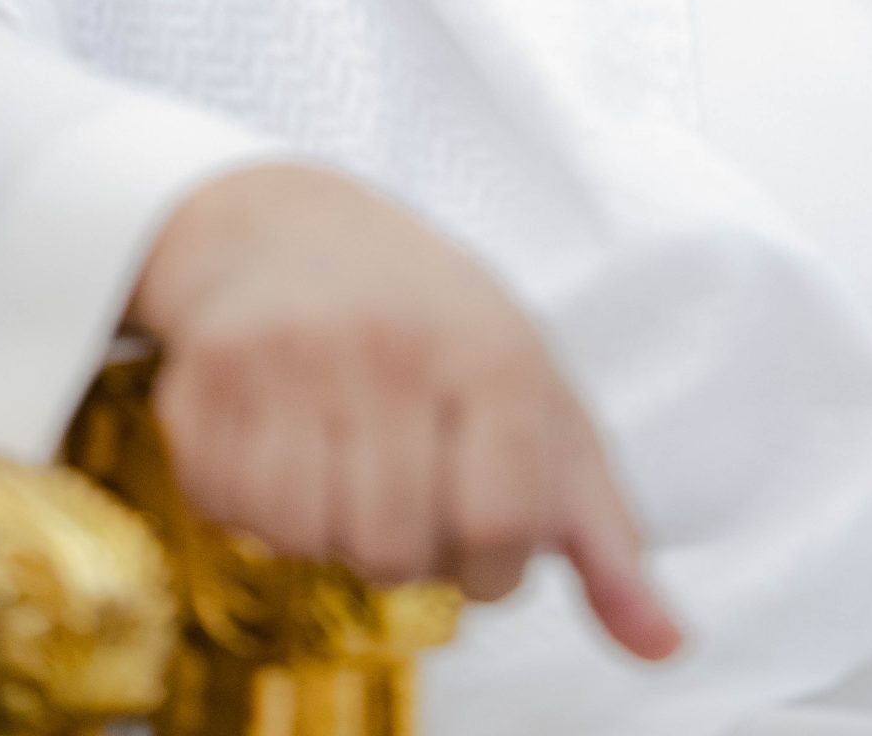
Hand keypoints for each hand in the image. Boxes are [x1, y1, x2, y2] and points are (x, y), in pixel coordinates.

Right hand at [127, 161, 681, 661]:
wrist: (290, 225)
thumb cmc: (430, 325)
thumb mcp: (535, 399)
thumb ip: (600, 532)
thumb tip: (664, 644)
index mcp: (493, 351)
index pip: (504, 525)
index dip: (494, 558)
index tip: (482, 519)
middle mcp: (394, 345)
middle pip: (394, 550)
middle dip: (402, 548)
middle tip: (399, 481)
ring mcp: (294, 352)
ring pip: (301, 539)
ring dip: (321, 528)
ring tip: (339, 458)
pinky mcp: (208, 368)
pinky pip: (224, 506)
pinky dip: (248, 501)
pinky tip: (277, 439)